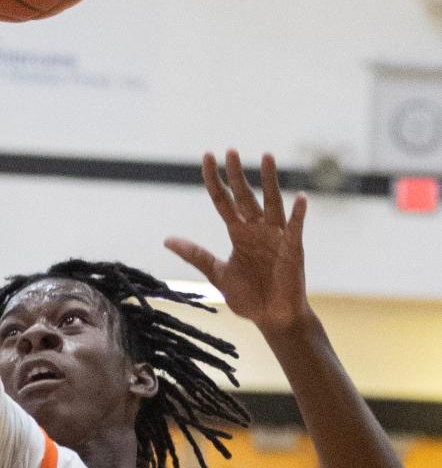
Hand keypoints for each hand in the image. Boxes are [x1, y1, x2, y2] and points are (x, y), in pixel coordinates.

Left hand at [166, 152, 309, 337]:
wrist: (271, 317)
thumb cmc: (247, 296)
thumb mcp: (216, 274)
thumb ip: (195, 255)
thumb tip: (167, 240)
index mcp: (237, 232)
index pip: (223, 200)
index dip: (215, 180)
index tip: (207, 157)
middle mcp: (256, 228)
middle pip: (244, 196)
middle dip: (237, 175)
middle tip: (230, 151)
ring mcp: (276, 235)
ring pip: (272, 202)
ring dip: (269, 181)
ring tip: (266, 157)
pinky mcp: (293, 248)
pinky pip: (296, 227)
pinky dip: (298, 213)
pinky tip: (299, 197)